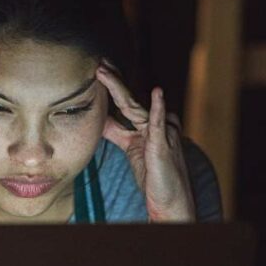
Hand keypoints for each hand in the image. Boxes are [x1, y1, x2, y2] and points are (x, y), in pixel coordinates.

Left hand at [96, 60, 195, 222]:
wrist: (170, 202)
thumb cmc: (153, 176)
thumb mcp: (130, 149)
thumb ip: (117, 133)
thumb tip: (100, 120)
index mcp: (145, 126)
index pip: (124, 103)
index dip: (110, 87)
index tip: (95, 72)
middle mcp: (155, 125)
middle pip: (128, 100)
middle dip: (112, 81)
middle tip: (97, 63)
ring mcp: (161, 133)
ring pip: (136, 107)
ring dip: (119, 88)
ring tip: (104, 73)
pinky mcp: (164, 145)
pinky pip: (159, 124)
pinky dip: (157, 107)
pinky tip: (157, 92)